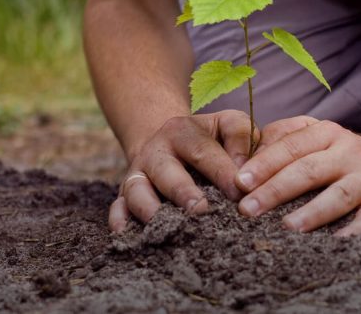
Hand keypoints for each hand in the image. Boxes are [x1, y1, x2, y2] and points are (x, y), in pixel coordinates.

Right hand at [109, 110, 257, 231]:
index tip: (239, 193)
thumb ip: (241, 138)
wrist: (170, 141)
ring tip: (171, 227)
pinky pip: (116, 208)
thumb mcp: (227, 124)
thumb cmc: (210, 138)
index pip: (202, 151)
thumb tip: (244, 174)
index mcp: (182, 131)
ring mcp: (137, 173)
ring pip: (137, 190)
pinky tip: (128, 235)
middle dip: (184, 192)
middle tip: (202, 211)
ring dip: (151, 209)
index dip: (221, 172)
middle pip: (166, 172)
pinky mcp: (125, 194)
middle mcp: (156, 151)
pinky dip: (119, 221)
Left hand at [234, 116, 360, 235]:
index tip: (239, 182)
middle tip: (247, 209)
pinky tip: (334, 245)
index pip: (292, 146)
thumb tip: (246, 154)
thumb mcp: (321, 135)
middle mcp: (350, 153)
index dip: (264, 163)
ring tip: (287, 227)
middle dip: (276, 190)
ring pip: (338, 196)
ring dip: (312, 213)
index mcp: (328, 134)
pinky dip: (353, 234)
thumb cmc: (346, 154)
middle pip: (309, 170)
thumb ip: (286, 138)